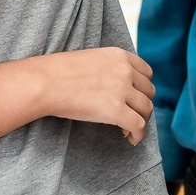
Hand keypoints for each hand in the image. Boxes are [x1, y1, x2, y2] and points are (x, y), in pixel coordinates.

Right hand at [34, 47, 154, 143]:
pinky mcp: (116, 110)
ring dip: (141, 120)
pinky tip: (130, 138)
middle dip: (142, 104)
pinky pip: (138, 125)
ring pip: (147, 109)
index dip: (143, 88)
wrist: (46, 82)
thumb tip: (112, 86)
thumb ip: (108, 68)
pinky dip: (138, 134)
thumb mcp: (91, 58)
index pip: (146, 72)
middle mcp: (125, 71)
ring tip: (128, 128)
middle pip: (149, 91)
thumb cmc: (59, 72)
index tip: (136, 97)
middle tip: (131, 114)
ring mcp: (122, 90)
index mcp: (119, 55)